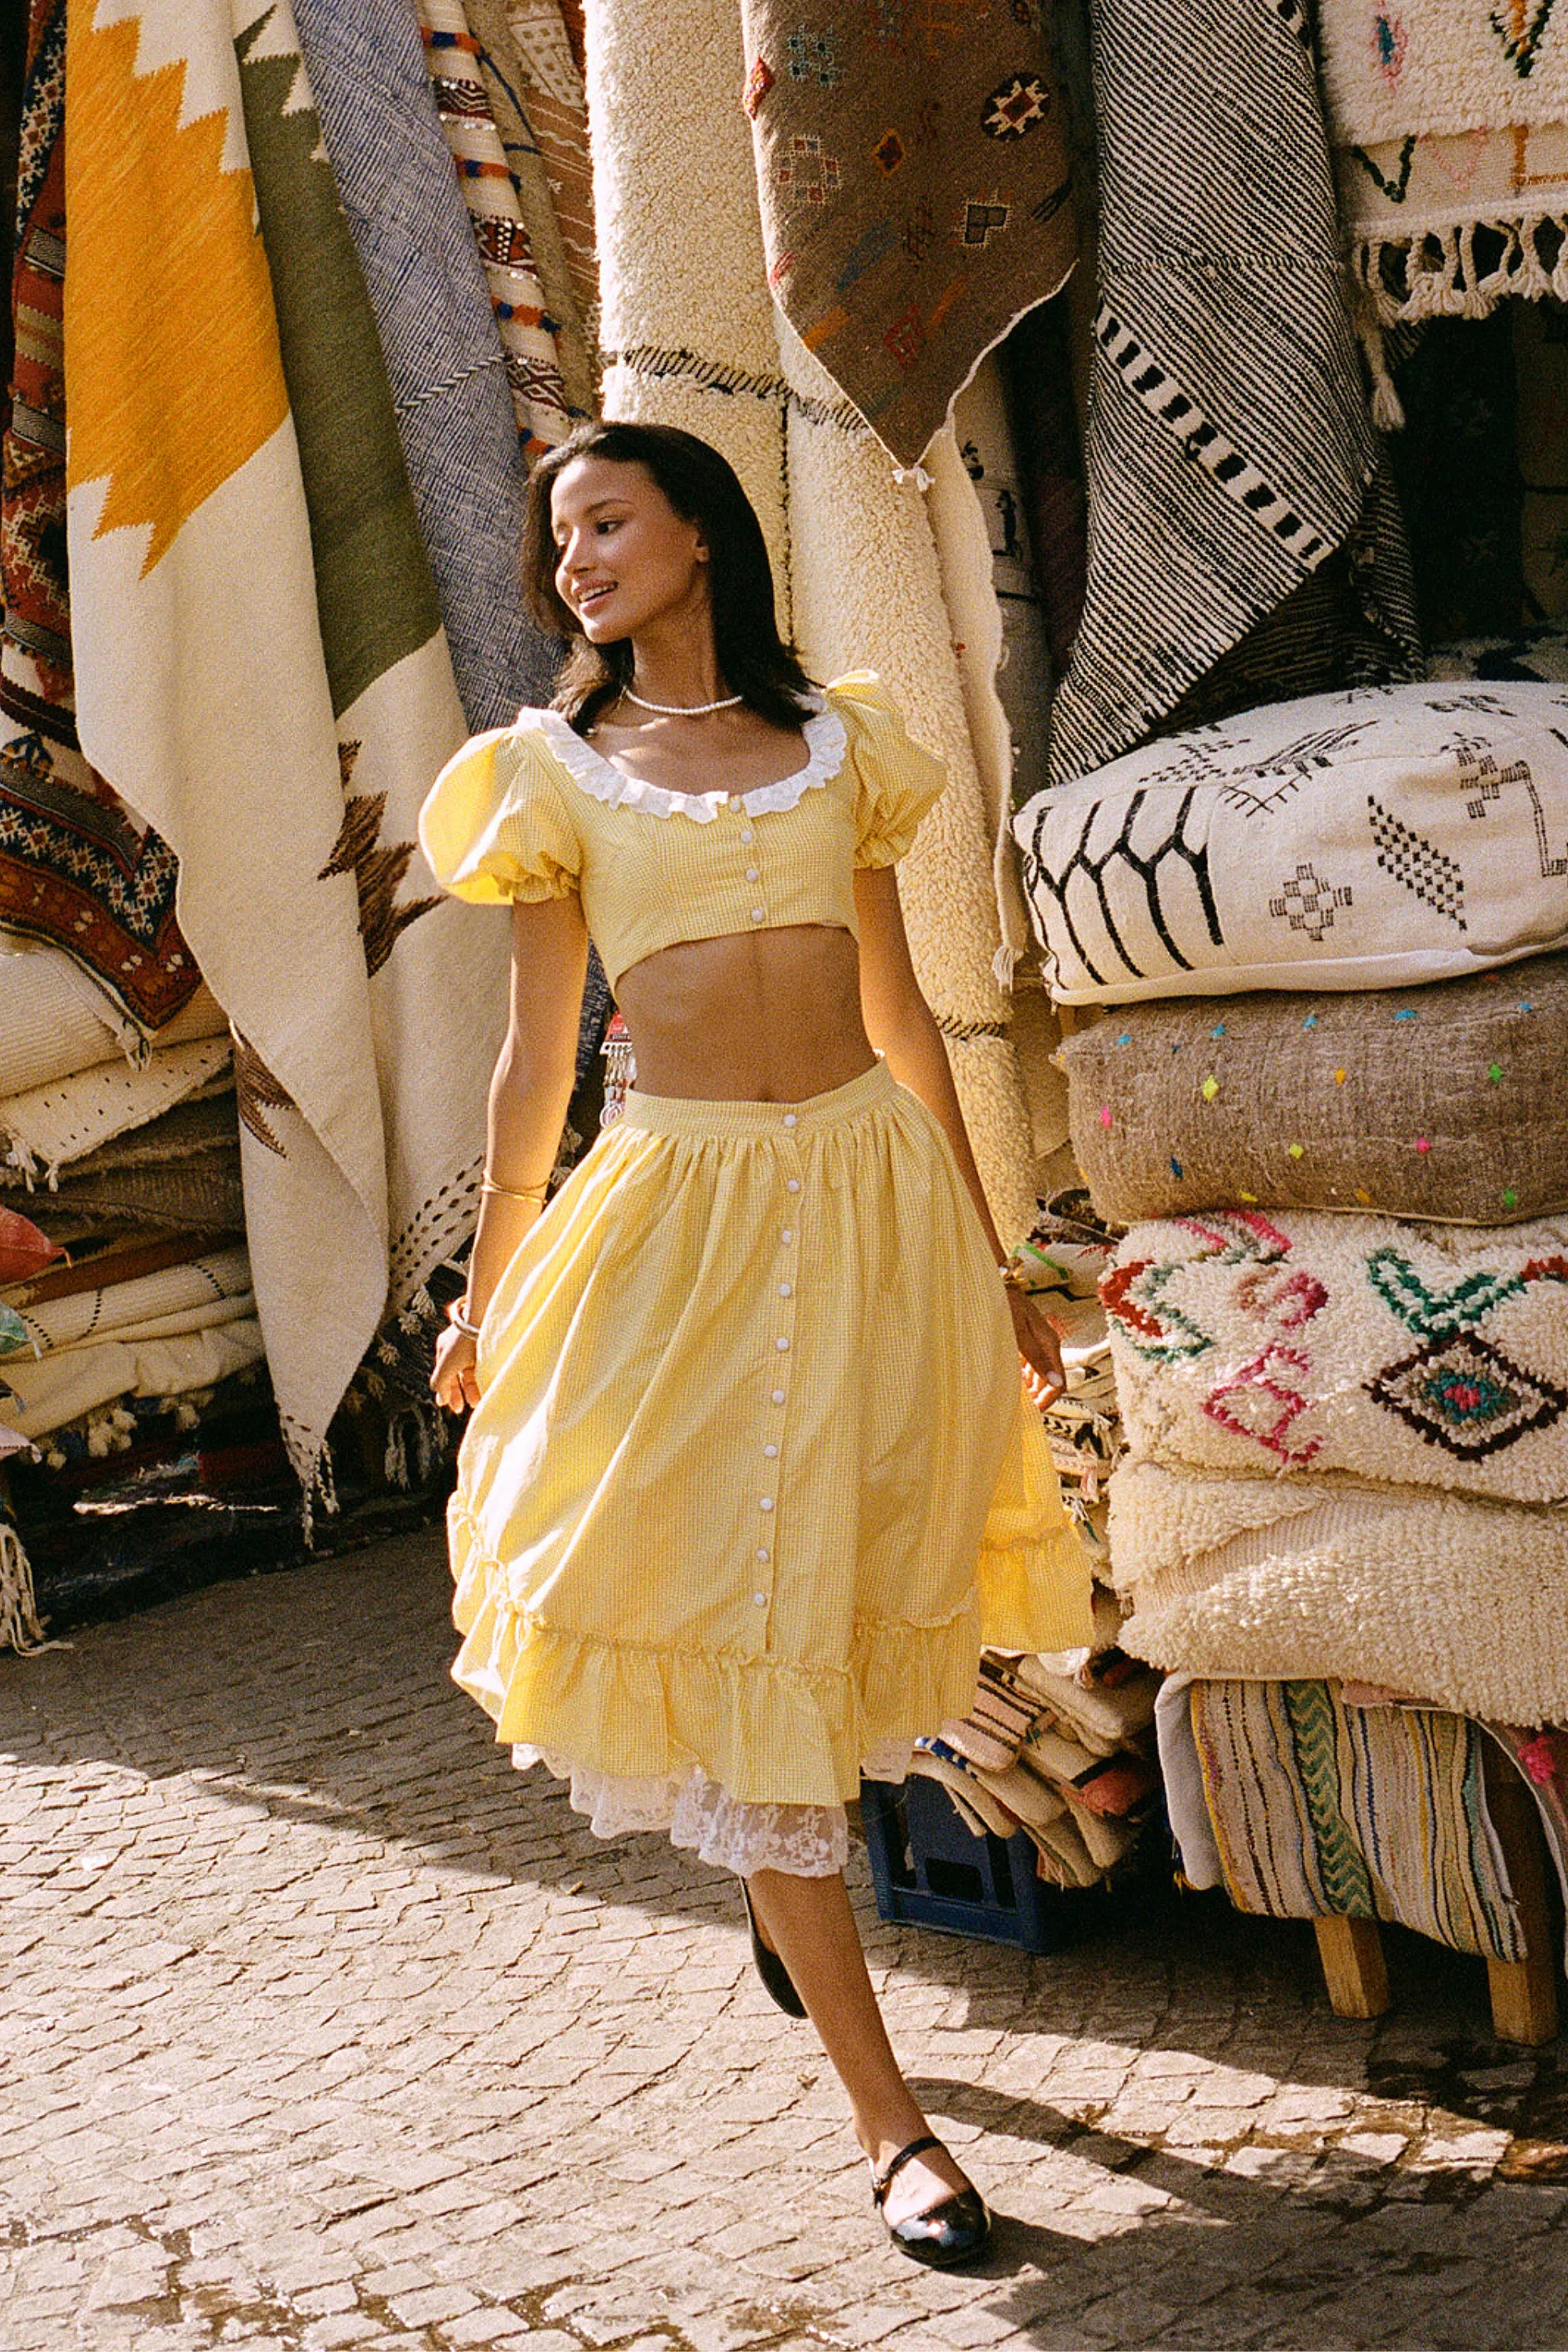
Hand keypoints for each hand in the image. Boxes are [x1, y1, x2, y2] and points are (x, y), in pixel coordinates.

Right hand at [431, 1320, 479, 1414]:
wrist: (484, 1318)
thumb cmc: (463, 1341)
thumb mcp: (446, 1365)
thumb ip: (440, 1382)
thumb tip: (439, 1398)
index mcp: (444, 1349)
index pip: (444, 1375)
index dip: (447, 1391)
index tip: (451, 1406)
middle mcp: (458, 1348)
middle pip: (458, 1375)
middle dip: (461, 1393)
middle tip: (463, 1409)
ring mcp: (474, 1346)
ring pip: (472, 1373)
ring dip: (473, 1389)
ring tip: (477, 1402)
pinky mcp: (489, 1347)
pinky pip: (484, 1367)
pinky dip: (483, 1379)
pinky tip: (486, 1390)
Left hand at [1007, 1286, 1065, 1408]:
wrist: (989, 1281)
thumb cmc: (1002, 1304)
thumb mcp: (1017, 1332)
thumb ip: (1036, 1357)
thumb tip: (1056, 1383)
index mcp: (1049, 1344)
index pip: (1059, 1383)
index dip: (1048, 1401)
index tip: (1032, 1413)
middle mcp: (1046, 1345)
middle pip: (1049, 1380)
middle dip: (1038, 1397)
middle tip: (1018, 1411)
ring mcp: (1035, 1342)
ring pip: (1038, 1374)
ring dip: (1028, 1389)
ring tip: (1012, 1400)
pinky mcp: (1023, 1340)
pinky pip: (1027, 1365)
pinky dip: (1020, 1377)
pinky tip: (1007, 1382)